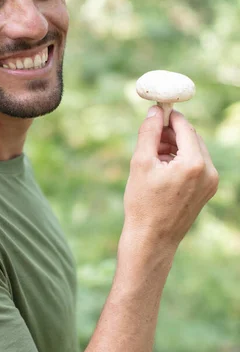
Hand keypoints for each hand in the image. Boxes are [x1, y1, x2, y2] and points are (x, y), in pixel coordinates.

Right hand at [123, 105, 218, 251]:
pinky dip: (180, 162)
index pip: (185, 127)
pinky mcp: (207, 191)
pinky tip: (161, 171)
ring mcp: (211, 183)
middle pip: (192, 138)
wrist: (152, 240)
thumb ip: (149, 133)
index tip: (156, 111)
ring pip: (194, 151)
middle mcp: (209, 172)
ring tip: (152, 158)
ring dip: (175, 148)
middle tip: (151, 136)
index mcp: (194, 163)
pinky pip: (196, 166)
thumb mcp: (141, 163)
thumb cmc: (143, 204)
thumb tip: (155, 111)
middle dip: (171, 134)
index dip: (169, 117)